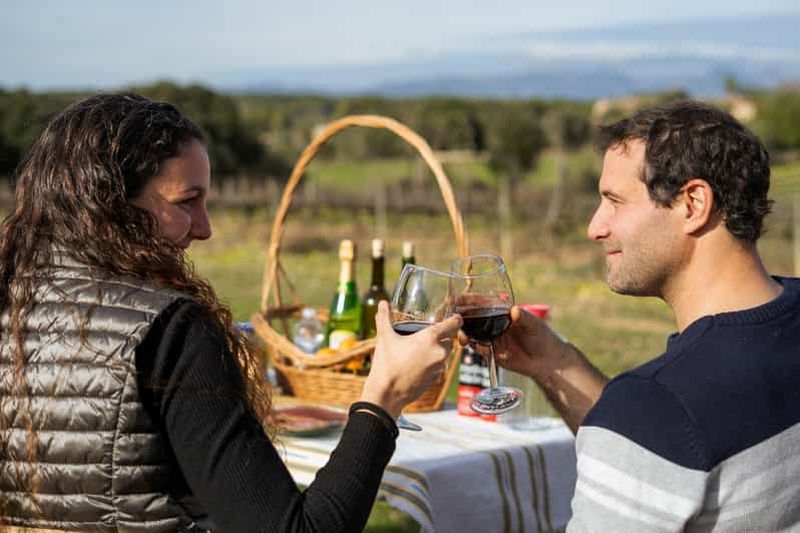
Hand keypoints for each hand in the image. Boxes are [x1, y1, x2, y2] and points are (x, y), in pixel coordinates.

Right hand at [360, 301, 461, 418]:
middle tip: (426, 336)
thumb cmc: (387, 364)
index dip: (456, 318)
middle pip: (450, 339)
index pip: (454, 323)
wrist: (387, 394)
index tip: (454, 317)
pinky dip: (433, 364)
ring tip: (419, 352)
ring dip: (437, 351)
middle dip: (441, 337)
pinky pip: (439, 367)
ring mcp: (440, 367)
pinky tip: (418, 365)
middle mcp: (440, 352)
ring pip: (445, 354)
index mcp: (430, 338)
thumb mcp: (384, 337)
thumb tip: (382, 303)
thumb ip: (384, 317)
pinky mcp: (437, 380)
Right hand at [459, 305, 564, 378]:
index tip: (457, 300)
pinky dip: (476, 347)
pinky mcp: (492, 352)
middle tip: (454, 321)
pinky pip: (479, 348)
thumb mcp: (534, 325)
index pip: (482, 303)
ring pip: (473, 334)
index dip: (468, 301)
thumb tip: (514, 311)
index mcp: (501, 312)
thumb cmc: (543, 337)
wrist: (547, 361)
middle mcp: (494, 324)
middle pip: (472, 319)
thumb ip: (523, 317)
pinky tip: (479, 347)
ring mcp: (492, 338)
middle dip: (461, 319)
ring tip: (463, 337)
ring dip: (465, 334)